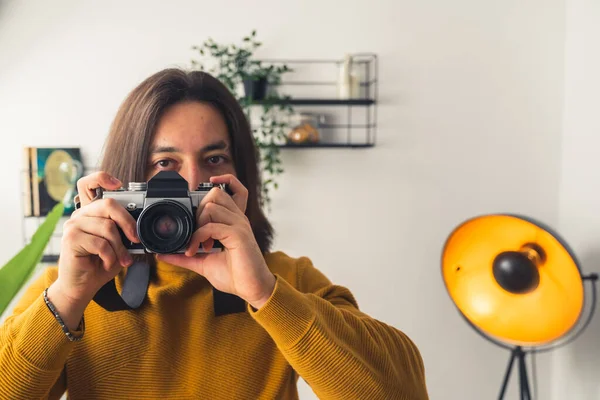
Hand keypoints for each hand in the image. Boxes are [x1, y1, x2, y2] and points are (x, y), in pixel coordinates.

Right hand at [49, 172, 139, 327]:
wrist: (83, 285)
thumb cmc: (101, 262)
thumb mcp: (118, 244)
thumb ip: (125, 231)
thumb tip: (142, 226)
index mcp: (91, 211)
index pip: (89, 183)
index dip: (102, 178)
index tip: (118, 184)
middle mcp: (80, 214)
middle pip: (108, 204)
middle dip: (128, 223)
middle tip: (135, 239)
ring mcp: (73, 225)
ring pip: (107, 227)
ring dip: (120, 248)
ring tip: (122, 260)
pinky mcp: (70, 239)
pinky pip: (100, 243)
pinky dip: (110, 256)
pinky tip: (107, 263)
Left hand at [157, 174, 275, 308]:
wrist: (252, 290)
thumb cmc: (235, 275)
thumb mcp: (203, 263)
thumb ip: (184, 257)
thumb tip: (162, 255)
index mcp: (232, 221)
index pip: (223, 191)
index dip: (206, 195)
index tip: (192, 215)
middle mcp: (237, 219)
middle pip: (215, 193)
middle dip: (198, 210)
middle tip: (195, 233)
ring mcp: (239, 225)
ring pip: (211, 206)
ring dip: (197, 224)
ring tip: (198, 244)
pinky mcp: (239, 234)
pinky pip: (211, 226)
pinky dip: (197, 237)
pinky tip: (196, 250)